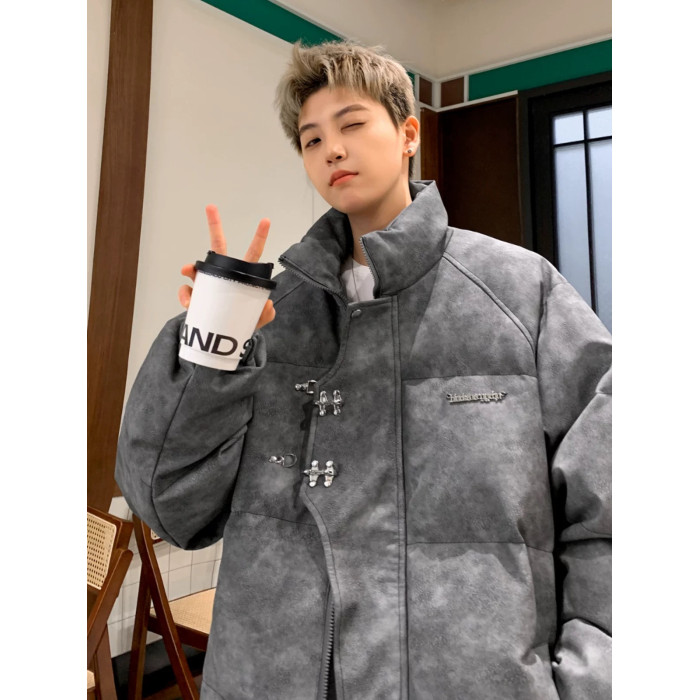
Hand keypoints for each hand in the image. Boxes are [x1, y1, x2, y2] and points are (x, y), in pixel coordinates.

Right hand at [178, 205, 275, 329]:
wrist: (224, 335)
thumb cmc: (242, 320)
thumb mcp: (258, 318)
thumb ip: (266, 313)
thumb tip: (268, 303)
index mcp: (242, 274)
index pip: (252, 253)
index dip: (259, 237)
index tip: (266, 221)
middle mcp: (223, 273)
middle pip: (218, 245)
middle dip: (214, 225)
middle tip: (211, 207)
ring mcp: (207, 282)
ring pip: (196, 268)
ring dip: (191, 270)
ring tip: (189, 276)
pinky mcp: (195, 295)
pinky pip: (186, 292)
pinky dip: (186, 298)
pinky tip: (189, 305)